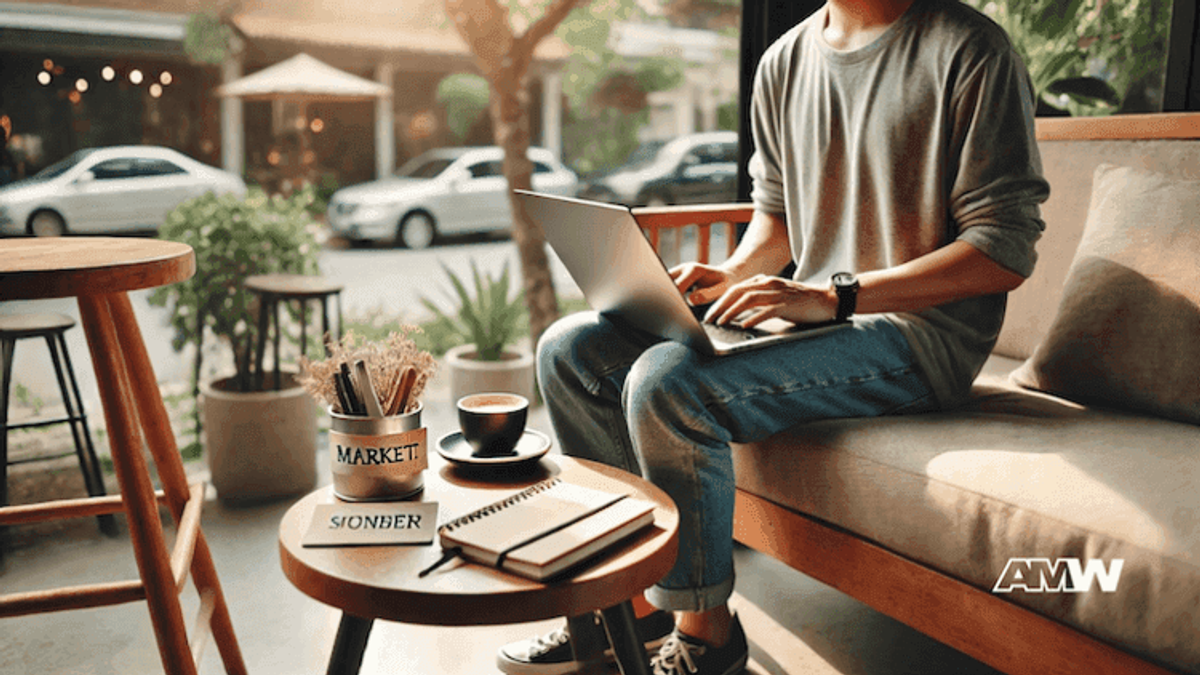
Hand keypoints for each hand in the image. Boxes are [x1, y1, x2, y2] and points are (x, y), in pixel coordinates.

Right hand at [669, 262, 734, 305]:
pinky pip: (666, 286)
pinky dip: (667, 295)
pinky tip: (671, 305)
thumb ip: (708, 295)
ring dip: (664, 295)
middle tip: (669, 310)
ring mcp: (678, 272)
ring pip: (663, 283)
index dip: (673, 298)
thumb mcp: (723, 290)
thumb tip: (691, 300)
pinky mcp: (676, 278)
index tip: (675, 309)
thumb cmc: (727, 285)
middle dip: (665, 296)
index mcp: (694, 270)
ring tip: (670, 308)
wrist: (727, 277)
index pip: (676, 285)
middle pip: (665, 282)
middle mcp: (684, 268)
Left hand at [704, 274, 837, 326]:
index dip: (720, 300)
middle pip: (737, 292)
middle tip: (709, 319)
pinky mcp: (788, 304)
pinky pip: (767, 310)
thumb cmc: (799, 303)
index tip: (709, 314)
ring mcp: (778, 293)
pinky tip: (744, 325)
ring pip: (748, 300)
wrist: (827, 300)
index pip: (735, 288)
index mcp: (764, 281)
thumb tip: (738, 315)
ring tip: (722, 323)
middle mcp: (769, 284)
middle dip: (720, 306)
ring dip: (732, 312)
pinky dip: (754, 317)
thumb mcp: (775, 298)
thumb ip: (758, 302)